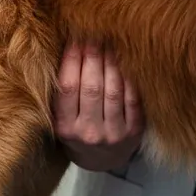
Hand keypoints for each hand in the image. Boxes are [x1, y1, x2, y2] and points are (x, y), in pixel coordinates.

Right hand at [53, 41, 144, 172]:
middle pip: (91, 87)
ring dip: (111, 62)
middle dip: (92, 56)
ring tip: (109, 43)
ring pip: (113, 90)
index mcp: (65, 128)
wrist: (101, 160)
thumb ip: (61, 93)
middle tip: (94, 35)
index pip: (68, 88)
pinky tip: (126, 61)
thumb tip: (67, 48)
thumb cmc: (78, 132)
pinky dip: (129, 77)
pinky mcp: (134, 132)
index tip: (74, 39)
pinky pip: (132, 98)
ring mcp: (113, 134)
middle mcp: (89, 133)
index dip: (71, 60)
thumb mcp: (62, 119)